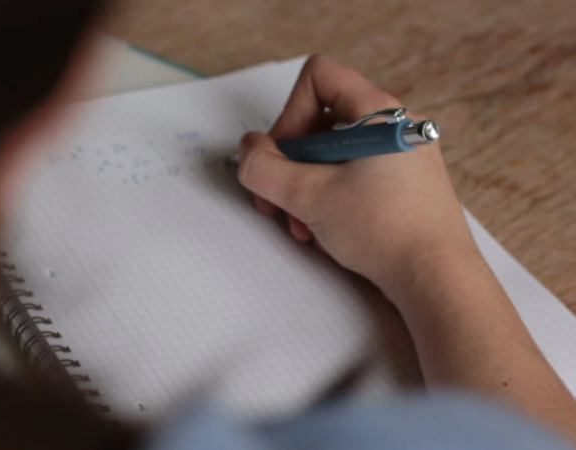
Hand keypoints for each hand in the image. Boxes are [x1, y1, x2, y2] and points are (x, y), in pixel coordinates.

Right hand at [237, 55, 479, 303]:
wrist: (437, 280)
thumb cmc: (386, 232)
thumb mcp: (308, 197)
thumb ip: (263, 168)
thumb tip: (248, 151)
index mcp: (379, 113)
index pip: (319, 77)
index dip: (289, 112)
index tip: (285, 156)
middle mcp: (395, 126)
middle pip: (321, 120)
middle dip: (290, 162)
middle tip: (278, 198)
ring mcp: (402, 155)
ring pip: (334, 153)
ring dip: (305, 187)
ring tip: (301, 225)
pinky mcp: (403, 183)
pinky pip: (353, 174)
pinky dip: (329, 197)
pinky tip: (323, 232)